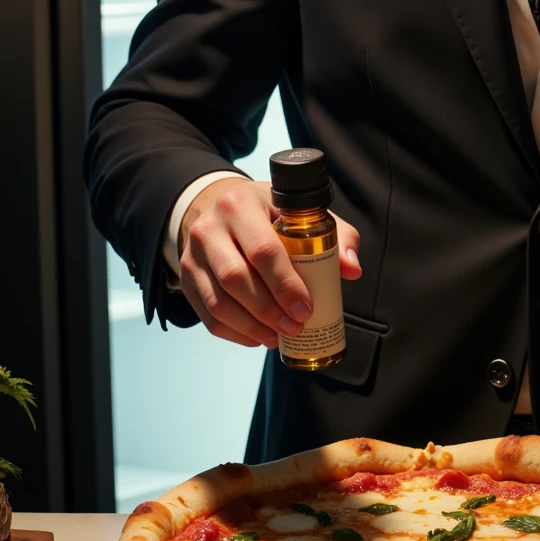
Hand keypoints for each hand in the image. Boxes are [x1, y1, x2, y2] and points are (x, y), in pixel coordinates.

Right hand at [179, 178, 361, 348]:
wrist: (219, 207)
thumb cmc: (269, 212)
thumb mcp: (300, 212)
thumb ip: (334, 235)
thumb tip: (351, 269)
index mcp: (241, 203)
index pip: (264, 250)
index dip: (286, 285)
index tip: (305, 309)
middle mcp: (209, 227)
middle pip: (237, 279)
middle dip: (269, 311)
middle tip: (295, 327)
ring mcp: (192, 254)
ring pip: (219, 302)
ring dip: (252, 327)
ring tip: (278, 336)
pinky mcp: (187, 278)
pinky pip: (207, 315)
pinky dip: (235, 333)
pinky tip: (257, 337)